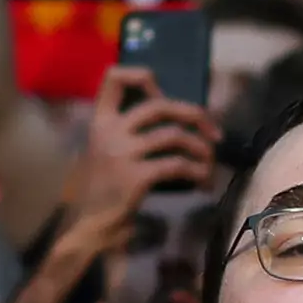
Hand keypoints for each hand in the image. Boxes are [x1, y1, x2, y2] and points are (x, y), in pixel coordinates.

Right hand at [58, 66, 221, 261]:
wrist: (88, 225)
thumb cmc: (105, 188)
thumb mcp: (109, 150)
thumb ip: (131, 131)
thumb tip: (179, 118)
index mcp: (100, 121)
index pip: (114, 77)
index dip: (144, 77)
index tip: (163, 96)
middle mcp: (109, 131)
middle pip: (160, 104)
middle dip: (195, 114)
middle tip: (214, 133)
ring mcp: (122, 154)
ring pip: (175, 135)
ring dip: (201, 148)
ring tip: (209, 162)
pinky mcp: (135, 177)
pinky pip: (178, 165)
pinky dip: (198, 171)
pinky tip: (203, 181)